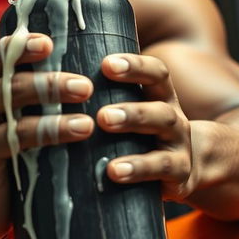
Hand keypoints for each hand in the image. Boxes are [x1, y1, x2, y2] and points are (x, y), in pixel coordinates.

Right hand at [0, 34, 94, 238]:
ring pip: (13, 103)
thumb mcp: (15, 113)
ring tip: (88, 106)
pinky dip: (51, 131)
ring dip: (53, 101)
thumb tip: (87, 56)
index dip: (24, 43)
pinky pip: (16, 137)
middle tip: (86, 85)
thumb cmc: (9, 148)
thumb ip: (32, 89)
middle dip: (50, 79)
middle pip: (10, 78)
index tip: (54, 42)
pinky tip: (81, 131)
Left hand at [98, 53, 195, 199]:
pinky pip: (162, 169)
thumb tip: (58, 84)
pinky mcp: (179, 173)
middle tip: (101, 115)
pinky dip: (137, 169)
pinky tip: (113, 171)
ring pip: (164, 132)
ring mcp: (180, 145)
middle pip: (160, 107)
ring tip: (106, 132)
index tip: (106, 65)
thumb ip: (103, 98)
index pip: (156, 74)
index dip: (135, 66)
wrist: (179, 171)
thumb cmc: (139, 137)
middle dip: (131, 110)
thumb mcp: (128, 114)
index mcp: (160, 97)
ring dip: (135, 130)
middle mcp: (173, 117)